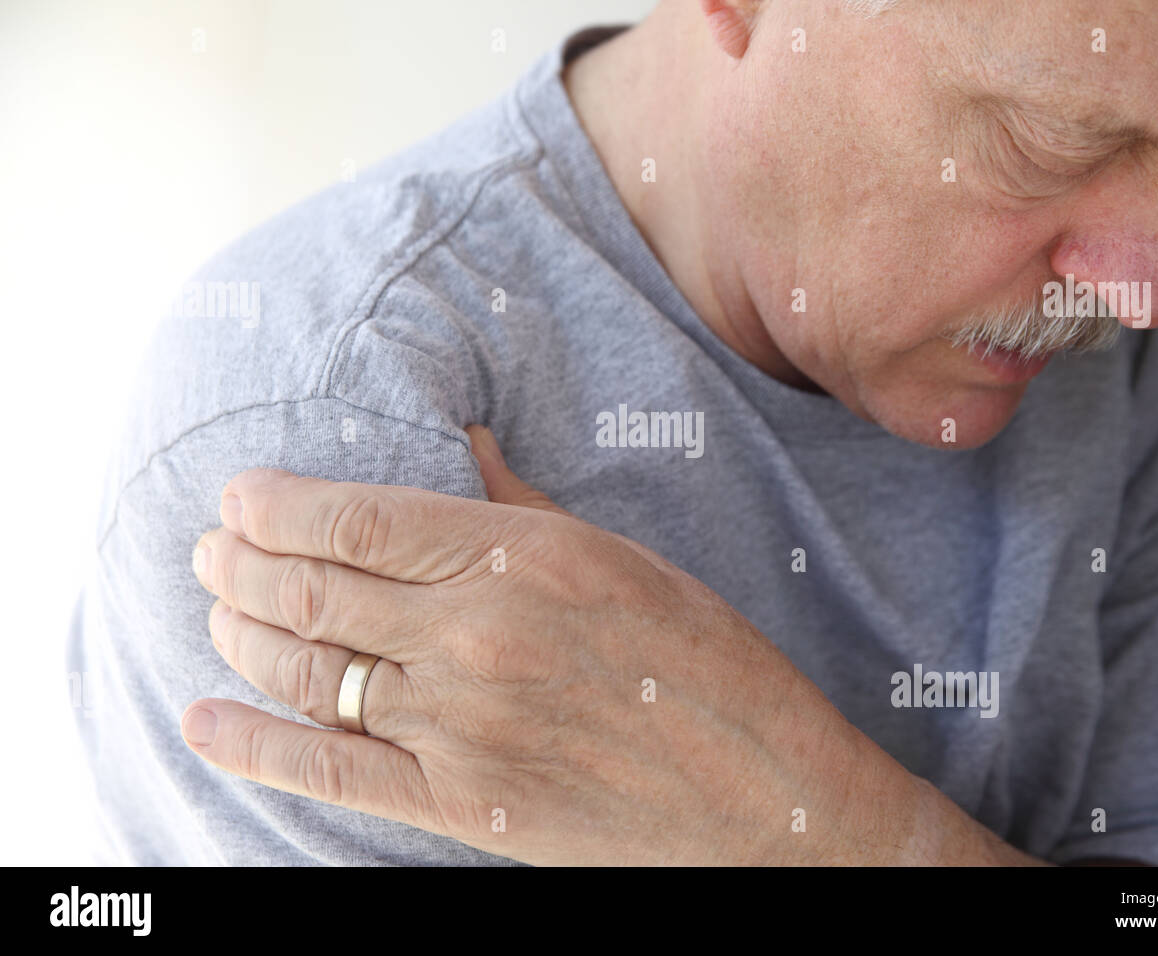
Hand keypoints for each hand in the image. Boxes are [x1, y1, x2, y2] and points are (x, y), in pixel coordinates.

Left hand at [183, 427, 986, 863]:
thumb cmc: (705, 661)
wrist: (759, 793)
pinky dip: (251, 744)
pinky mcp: (459, 802)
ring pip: (307, 670)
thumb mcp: (623, 557)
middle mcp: (477, 635)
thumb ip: (523, 502)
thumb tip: (462, 440)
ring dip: (240, 633)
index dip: (277, 504)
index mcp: (523, 558)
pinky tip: (204, 717)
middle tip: (209, 550)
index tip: (238, 497)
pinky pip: (327, 771)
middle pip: (312, 589)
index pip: (358, 518)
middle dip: (238, 563)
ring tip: (216, 610)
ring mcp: (461, 724)